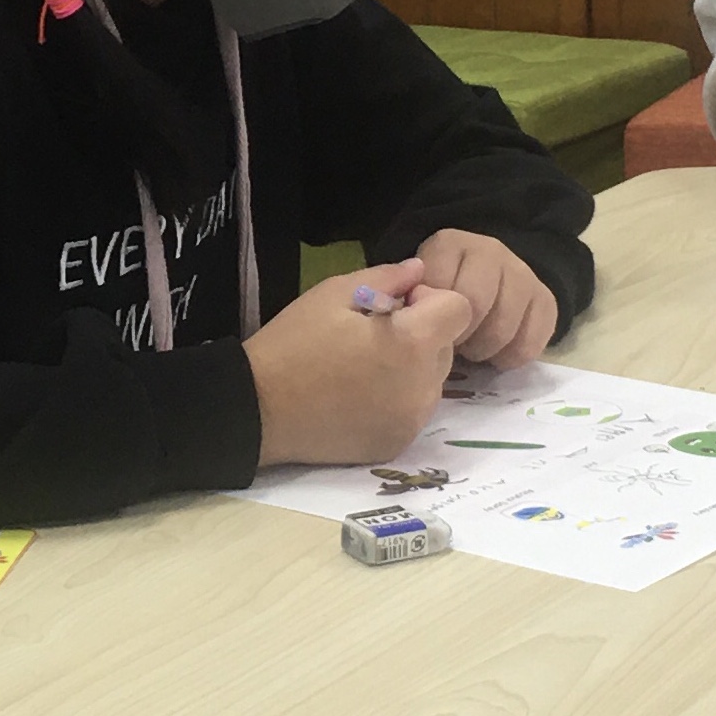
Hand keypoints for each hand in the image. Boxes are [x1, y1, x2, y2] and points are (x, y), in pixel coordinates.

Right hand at [243, 262, 476, 466]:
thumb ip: (387, 278)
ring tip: (364, 367)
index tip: (395, 305)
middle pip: (448, 346)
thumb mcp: (334, 294)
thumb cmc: (293, 344)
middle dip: (422, 334)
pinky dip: (399, 399)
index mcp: (412, 344)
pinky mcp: (397, 444)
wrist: (256, 410)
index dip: (431, 299)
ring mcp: (411, 421)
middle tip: (373, 336)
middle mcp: (423, 387)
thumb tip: (419, 271)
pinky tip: (360, 395)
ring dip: (413, 368)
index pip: (460, 309)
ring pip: (434, 380)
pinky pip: (415, 410)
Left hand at [414, 228, 557, 368]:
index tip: (427, 331)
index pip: (439, 288)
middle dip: (459, 336)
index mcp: (448, 245)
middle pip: (475, 304)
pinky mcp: (545, 298)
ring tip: (473, 350)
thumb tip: (409, 316)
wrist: (478, 287)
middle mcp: (488, 250)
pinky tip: (499, 355)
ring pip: (504, 326)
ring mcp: (521, 272)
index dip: (431, 319)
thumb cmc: (434, 298)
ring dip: (485, 350)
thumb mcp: (411, 291)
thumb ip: (405, 300)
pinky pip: (533, 339)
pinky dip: (514, 356)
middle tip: (452, 346)